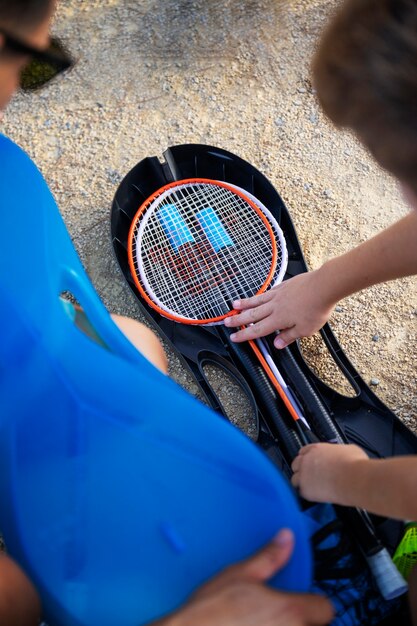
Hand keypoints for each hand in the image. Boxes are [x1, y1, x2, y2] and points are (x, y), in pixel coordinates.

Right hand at [153, 529, 332, 625]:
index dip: (315, 602)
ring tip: (265, 623)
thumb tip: (286, 538)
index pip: (326, 609)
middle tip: (280, 615)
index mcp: (291, 611)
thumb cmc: (212, 610)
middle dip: (303, 621)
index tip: (303, 600)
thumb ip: (270, 557)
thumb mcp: (241, 574)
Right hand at [224, 270, 334, 347]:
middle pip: (252, 314)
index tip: (234, 337)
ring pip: (257, 300)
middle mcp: (274, 307)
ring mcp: (278, 294)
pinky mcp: (284, 286)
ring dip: (244, 304)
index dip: (244, 335)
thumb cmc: (316, 308)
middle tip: (226, 321)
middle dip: (238, 320)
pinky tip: (257, 295)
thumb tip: (277, 343)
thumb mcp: (305, 329)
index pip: (257, 329)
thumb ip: (289, 336)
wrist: (323, 286)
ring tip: (234, 305)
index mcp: (278, 320)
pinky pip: (267, 292)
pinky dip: (259, 295)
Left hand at [291, 443, 368, 503]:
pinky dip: (307, 494)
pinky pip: (301, 492)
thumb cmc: (355, 465)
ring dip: (301, 482)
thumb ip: (337, 452)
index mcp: (316, 449)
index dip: (307, 458)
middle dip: (301, 470)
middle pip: (295, 464)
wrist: (355, 479)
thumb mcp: (348, 449)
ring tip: (312, 487)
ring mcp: (304, 475)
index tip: (311, 463)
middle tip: (310, 476)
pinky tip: (315, 495)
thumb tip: (341, 455)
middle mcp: (307, 460)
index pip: (303, 452)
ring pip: (295, 479)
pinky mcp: (306, 489)